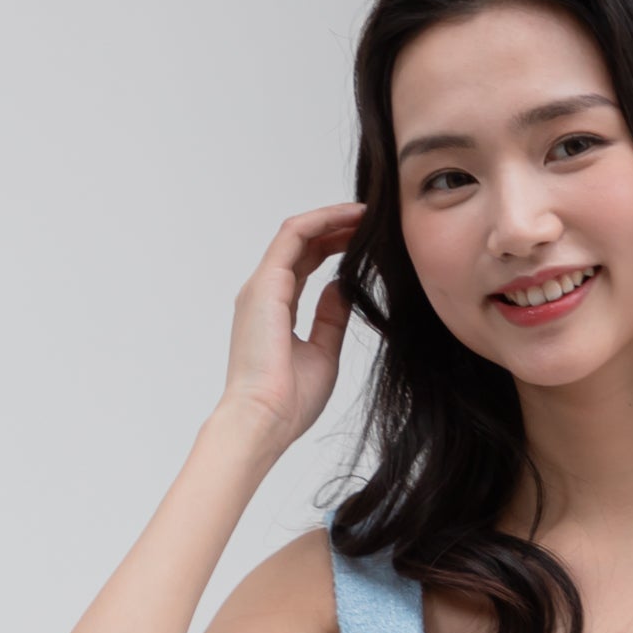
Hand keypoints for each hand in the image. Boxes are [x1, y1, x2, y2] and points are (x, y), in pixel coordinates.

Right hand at [218, 203, 363, 451]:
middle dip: (336, 228)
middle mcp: (264, 293)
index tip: (365, 240)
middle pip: (302, 245)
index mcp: (275, 310)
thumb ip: (330, 318)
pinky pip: (294, 236)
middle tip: (370, 220)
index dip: (334, 246)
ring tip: (364, 213)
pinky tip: (349, 218)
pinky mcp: (266, 284)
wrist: (265, 419)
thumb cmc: (289, 401)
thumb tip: (342, 289)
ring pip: (297, 234)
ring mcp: (262, 287)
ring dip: (331, 218)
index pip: (304, 265)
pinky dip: (321, 221)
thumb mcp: (323, 352)